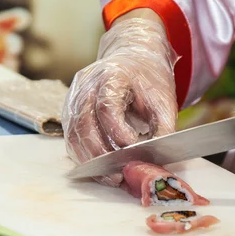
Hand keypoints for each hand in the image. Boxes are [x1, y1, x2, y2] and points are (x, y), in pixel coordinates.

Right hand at [62, 10, 177, 185]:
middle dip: (101, 154)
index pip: (107, 106)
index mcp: (111, 75)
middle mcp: (86, 85)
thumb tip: (157, 161)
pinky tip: (101, 172)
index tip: (132, 149)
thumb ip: (163, 128)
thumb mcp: (164, 100)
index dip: (117, 131)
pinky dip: (84, 157)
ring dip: (91, 161)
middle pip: (84, 123)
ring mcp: (73, 98)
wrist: (133, 56)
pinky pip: (71, 139)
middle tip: (120, 176)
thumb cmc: (149, 79)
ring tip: (112, 179)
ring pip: (73, 135)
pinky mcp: (69, 112)